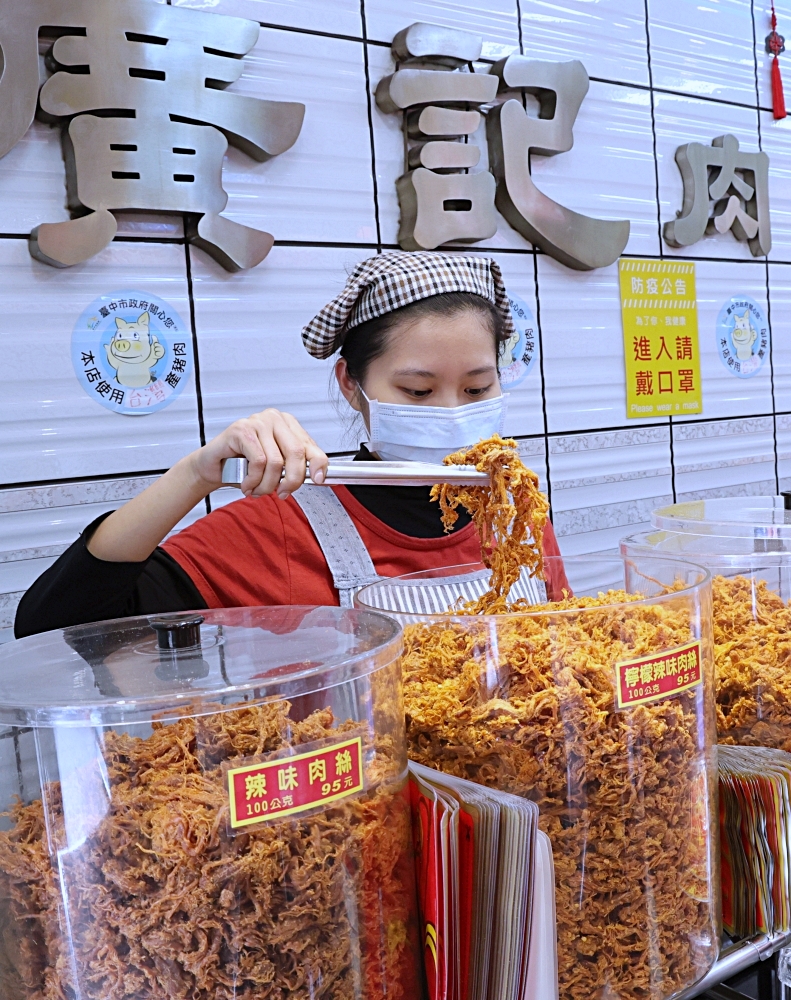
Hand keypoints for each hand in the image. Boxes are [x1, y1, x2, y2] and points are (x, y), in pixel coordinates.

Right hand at [189, 409, 328, 499]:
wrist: (214, 466)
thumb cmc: (244, 466)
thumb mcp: (276, 468)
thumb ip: (295, 468)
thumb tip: (317, 477)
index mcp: (287, 425)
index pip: (310, 446)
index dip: (318, 464)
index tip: (317, 480)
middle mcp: (274, 419)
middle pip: (296, 453)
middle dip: (291, 480)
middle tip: (282, 493)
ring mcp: (258, 422)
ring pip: (276, 461)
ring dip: (267, 484)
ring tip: (257, 490)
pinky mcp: (242, 429)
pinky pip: (258, 461)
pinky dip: (253, 479)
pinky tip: (247, 484)